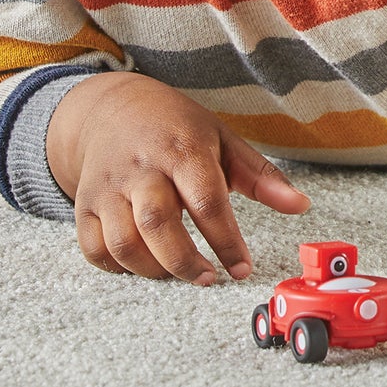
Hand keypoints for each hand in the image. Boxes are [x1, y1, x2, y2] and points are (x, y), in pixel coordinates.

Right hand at [46, 71, 310, 283]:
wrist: (113, 108)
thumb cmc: (178, 128)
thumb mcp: (223, 140)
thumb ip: (261, 176)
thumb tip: (302, 206)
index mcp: (183, 149)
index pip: (207, 199)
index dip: (226, 240)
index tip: (242, 268)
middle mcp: (142, 168)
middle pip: (157, 223)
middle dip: (184, 261)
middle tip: (209, 278)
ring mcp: (108, 187)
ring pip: (122, 242)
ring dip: (153, 270)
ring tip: (181, 273)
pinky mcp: (85, 204)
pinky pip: (94, 249)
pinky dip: (118, 268)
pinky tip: (145, 266)